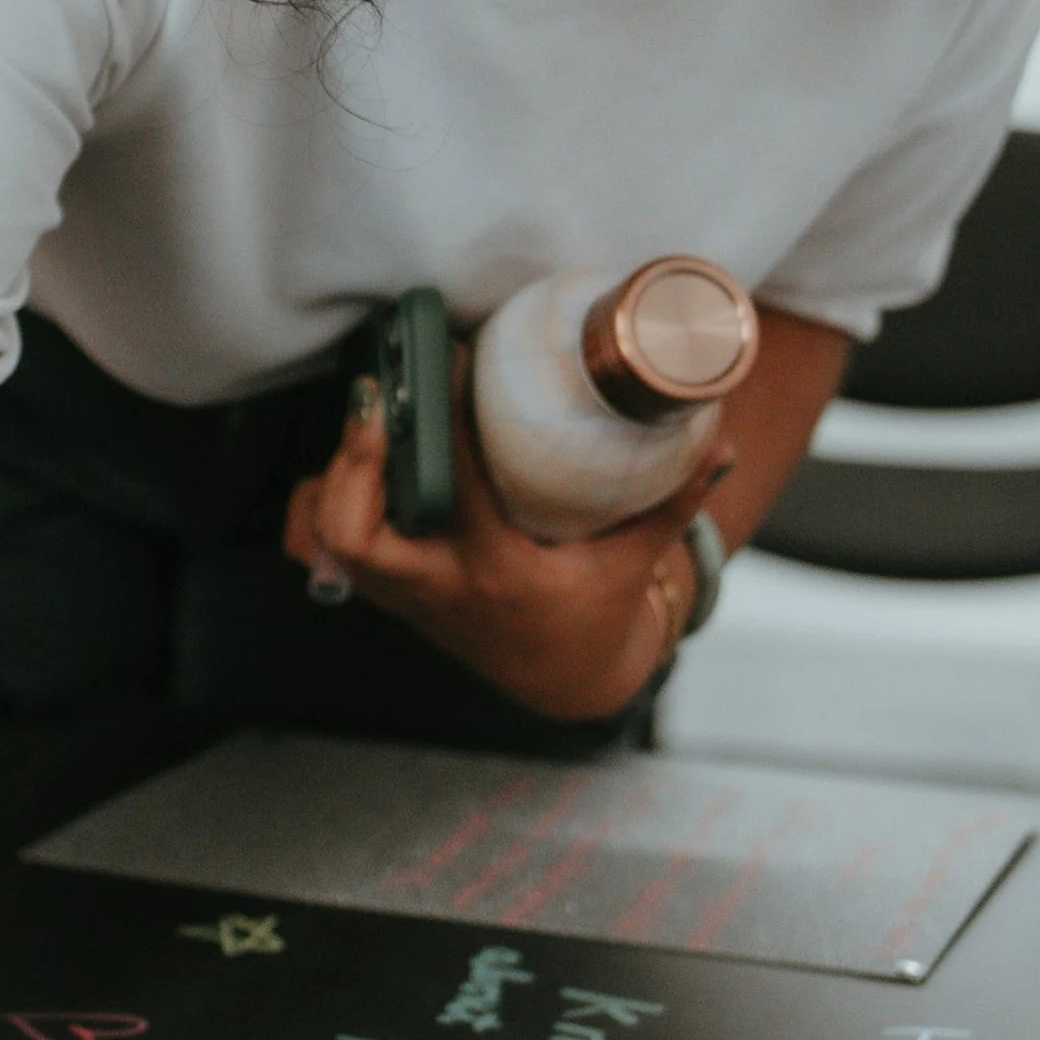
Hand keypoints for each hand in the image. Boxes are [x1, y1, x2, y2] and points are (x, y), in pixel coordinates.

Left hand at [283, 368, 717, 724]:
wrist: (564, 681)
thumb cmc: (597, 611)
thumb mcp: (636, 559)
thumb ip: (673, 500)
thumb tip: (719, 443)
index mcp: (500, 575)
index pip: (460, 492)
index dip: (446, 421)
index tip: (450, 358)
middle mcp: (439, 588)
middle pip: (359, 531)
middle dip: (358, 458)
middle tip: (378, 395)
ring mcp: (403, 596)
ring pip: (327, 541)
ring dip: (333, 479)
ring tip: (364, 421)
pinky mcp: (384, 593)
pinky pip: (320, 552)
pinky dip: (320, 506)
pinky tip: (348, 466)